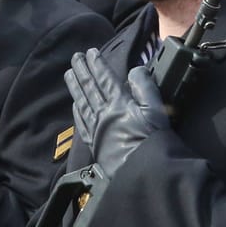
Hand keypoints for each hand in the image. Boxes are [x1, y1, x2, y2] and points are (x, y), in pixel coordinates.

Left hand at [65, 49, 167, 177]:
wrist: (143, 174)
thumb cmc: (153, 142)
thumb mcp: (157, 110)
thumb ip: (145, 87)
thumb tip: (135, 70)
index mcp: (120, 104)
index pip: (105, 79)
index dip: (97, 64)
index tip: (90, 52)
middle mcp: (104, 114)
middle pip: (90, 88)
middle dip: (82, 71)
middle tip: (75, 57)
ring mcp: (97, 129)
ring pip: (82, 102)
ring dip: (75, 87)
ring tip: (69, 74)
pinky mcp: (95, 144)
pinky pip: (82, 123)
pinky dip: (77, 111)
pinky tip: (75, 104)